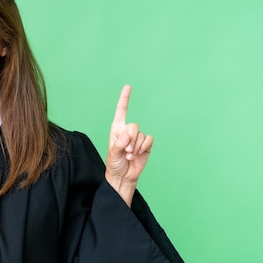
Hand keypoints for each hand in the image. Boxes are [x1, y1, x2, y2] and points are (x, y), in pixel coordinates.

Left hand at [105, 85, 153, 204]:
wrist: (123, 176)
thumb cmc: (114, 164)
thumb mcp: (113, 153)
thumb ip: (120, 143)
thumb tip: (128, 136)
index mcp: (117, 129)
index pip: (121, 111)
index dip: (124, 99)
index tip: (128, 86)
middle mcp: (128, 131)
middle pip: (134, 126)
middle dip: (130, 140)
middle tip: (125, 151)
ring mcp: (137, 138)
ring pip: (141, 135)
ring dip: (135, 147)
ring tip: (129, 156)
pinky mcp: (146, 145)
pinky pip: (149, 140)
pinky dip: (143, 148)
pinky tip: (137, 155)